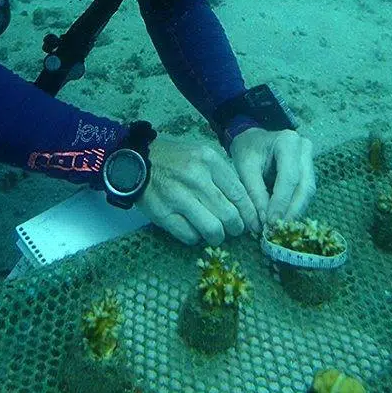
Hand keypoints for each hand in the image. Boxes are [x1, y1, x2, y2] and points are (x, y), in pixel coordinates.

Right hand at [136, 135, 260, 245]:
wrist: (137, 159)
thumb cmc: (176, 158)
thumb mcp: (202, 155)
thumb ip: (223, 175)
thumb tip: (246, 205)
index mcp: (209, 160)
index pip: (239, 194)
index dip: (250, 213)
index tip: (254, 224)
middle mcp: (196, 178)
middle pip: (229, 215)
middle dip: (236, 228)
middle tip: (233, 229)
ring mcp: (178, 197)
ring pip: (212, 229)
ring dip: (218, 236)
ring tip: (215, 234)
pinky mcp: (163, 214)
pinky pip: (190, 236)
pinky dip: (196, 238)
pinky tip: (194, 230)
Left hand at [229, 128, 315, 225]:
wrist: (252, 139)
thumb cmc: (247, 150)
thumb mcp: (245, 168)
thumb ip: (254, 194)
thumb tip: (262, 223)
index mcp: (288, 141)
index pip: (289, 177)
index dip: (281, 202)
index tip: (270, 223)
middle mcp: (304, 149)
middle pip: (305, 186)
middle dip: (292, 211)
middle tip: (277, 230)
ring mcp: (309, 159)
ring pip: (308, 191)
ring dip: (295, 212)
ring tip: (279, 229)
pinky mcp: (309, 171)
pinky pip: (305, 193)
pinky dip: (294, 207)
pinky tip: (283, 220)